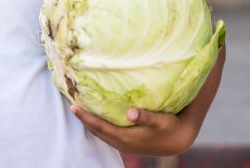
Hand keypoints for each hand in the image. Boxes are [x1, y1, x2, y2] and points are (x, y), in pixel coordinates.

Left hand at [70, 45, 225, 156]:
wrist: (177, 139)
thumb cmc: (187, 105)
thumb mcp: (202, 84)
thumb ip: (209, 60)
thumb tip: (215, 24)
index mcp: (166, 125)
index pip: (155, 121)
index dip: (144, 117)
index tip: (131, 112)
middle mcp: (147, 138)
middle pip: (122, 134)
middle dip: (102, 123)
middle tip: (81, 108)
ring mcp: (134, 143)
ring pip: (108, 135)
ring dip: (90, 123)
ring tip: (73, 107)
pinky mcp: (123, 143)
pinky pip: (104, 133)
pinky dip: (91, 124)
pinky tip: (76, 109)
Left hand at [70, 105, 194, 155]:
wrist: (178, 141)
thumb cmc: (169, 128)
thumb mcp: (160, 120)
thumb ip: (145, 116)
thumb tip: (130, 112)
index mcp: (125, 138)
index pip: (100, 127)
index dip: (86, 118)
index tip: (74, 108)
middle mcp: (121, 143)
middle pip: (96, 131)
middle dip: (84, 119)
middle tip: (72, 105)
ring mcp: (123, 144)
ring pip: (101, 133)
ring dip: (90, 122)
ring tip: (80, 109)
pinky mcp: (126, 142)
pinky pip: (107, 133)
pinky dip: (98, 124)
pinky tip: (97, 116)